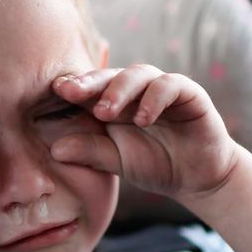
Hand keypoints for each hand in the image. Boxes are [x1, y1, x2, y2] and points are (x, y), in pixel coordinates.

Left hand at [50, 65, 237, 202]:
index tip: (54, 92)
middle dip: (89, 82)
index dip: (73, 87)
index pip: (90, 88)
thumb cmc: (154, 164)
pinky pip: (170, 85)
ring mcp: (162, 88)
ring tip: (105, 111)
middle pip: (109, 75)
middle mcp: (136, 90)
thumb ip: (90, 152)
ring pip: (138, 74)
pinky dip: (154, 98)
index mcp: (114, 102)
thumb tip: (54, 150)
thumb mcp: (116, 161)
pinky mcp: (189, 93)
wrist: (197, 178)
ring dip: (119, 89)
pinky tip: (143, 118)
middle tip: (71, 93)